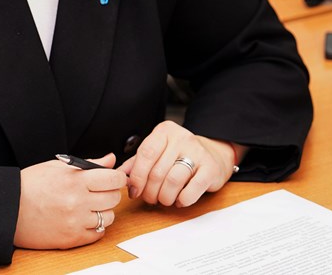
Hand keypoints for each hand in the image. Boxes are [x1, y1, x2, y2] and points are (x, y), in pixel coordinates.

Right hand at [14, 153, 125, 249]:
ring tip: (88, 206)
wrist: (9, 209)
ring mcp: (75, 222)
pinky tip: (83, 219)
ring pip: (108, 218)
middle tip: (100, 191)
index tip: (113, 178)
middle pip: (114, 198)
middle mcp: (78, 202)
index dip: (116, 177)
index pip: (113, 179)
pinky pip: (97, 234)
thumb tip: (110, 159)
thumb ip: (88, 163)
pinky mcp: (71, 239)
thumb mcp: (58, 167)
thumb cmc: (30, 185)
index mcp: (75, 180)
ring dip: (103, 211)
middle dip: (110, 193)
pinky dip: (94, 227)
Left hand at [120, 121, 240, 207]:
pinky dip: (181, 200)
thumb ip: (136, 162)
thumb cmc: (180, 155)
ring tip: (164, 199)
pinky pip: (191, 191)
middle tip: (150, 199)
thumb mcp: (157, 153)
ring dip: (164, 197)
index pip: (145, 154)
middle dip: (149, 192)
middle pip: (157, 171)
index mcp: (164, 131)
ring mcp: (198, 153)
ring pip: (172, 181)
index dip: (137, 176)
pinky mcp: (211, 169)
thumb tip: (117, 174)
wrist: (214, 155)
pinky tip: (180, 200)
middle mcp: (181, 138)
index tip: (133, 191)